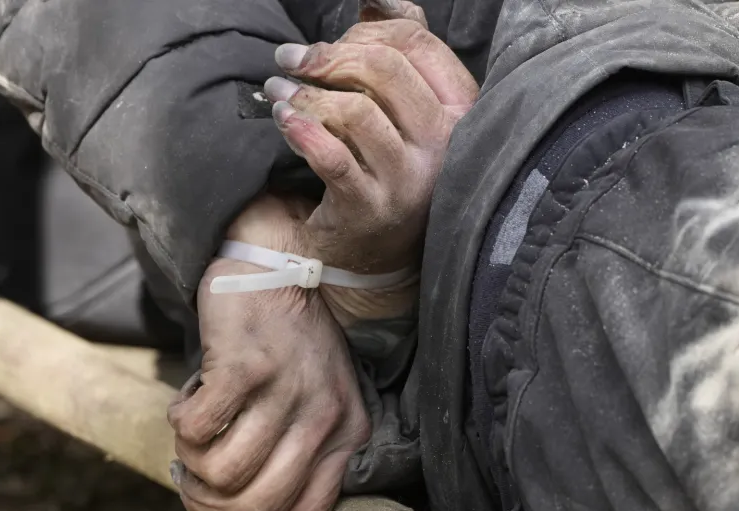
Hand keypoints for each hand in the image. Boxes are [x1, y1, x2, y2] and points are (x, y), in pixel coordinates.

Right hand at [168, 196, 370, 510]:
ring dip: (191, 464)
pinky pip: (194, 433)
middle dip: (211, 509)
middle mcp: (323, 417)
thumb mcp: (311, 402)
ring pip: (221, 475)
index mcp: (345, 434)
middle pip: (257, 507)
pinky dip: (179, 425)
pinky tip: (191, 399)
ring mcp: (286, 391)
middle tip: (193, 482)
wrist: (278, 264)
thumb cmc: (287, 345)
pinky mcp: (245, 366)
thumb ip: (292, 460)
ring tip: (195, 433)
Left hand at [265, 8, 478, 277]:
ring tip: (278, 92)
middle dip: (329, 56)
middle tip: (291, 60)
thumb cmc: (386, 169)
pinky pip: (332, 157)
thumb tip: (375, 1)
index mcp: (460, 111)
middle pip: (385, 70)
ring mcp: (410, 181)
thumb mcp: (405, 112)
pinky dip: (301, 131)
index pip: (417, 43)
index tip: (328, 43)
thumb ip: (400, 54)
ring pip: (356, 110)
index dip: (365, 32)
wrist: (375, 256)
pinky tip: (283, 120)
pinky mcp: (372, 208)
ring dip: (306, 93)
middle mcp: (444, 146)